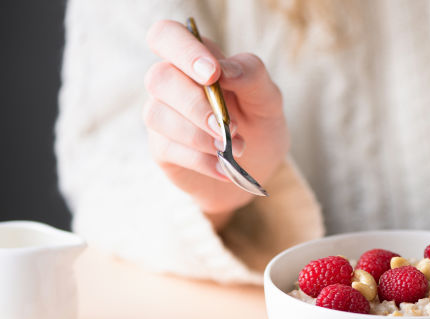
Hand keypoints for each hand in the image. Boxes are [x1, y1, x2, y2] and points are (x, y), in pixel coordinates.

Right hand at [143, 20, 289, 228]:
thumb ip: (252, 76)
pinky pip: (168, 148)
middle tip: (231, 127)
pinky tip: (223, 167)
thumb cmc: (258, 124)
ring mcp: (162, 116)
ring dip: (199, 136)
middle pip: (159, 78)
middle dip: (197, 105)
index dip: (183, 50)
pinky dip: (201, 160)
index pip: (167, 35)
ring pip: (158, 115)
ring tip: (234, 148)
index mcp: (196, 60)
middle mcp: (172, 83)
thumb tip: (225, 70)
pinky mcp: (162, 149)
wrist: (257, 168)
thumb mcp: (268, 99)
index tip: (213, 75)